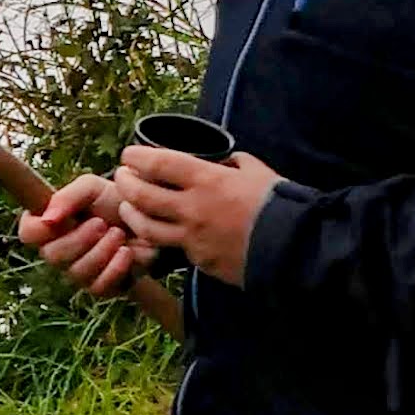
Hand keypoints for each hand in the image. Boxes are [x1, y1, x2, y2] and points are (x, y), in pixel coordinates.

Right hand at [18, 168, 143, 300]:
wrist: (153, 218)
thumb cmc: (116, 200)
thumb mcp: (92, 188)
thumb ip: (67, 197)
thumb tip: (47, 219)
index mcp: (51, 225)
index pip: (28, 233)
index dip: (40, 229)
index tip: (59, 219)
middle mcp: (60, 250)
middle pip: (52, 255)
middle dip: (79, 239)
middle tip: (101, 223)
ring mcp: (79, 272)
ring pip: (77, 272)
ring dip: (101, 251)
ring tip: (118, 234)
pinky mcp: (102, 287)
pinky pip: (99, 287)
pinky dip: (115, 268)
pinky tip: (127, 252)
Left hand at [113, 137, 278, 284]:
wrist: (293, 249)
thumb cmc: (278, 205)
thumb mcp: (257, 171)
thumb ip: (234, 163)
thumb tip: (222, 161)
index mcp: (207, 180)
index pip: (159, 163)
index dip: (137, 157)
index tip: (129, 154)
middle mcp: (192, 208)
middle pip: (142, 195)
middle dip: (125, 183)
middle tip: (120, 176)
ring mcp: (192, 237)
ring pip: (146, 227)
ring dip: (131, 215)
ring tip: (126, 207)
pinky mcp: (197, 260)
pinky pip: (170, 248)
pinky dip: (157, 239)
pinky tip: (156, 233)